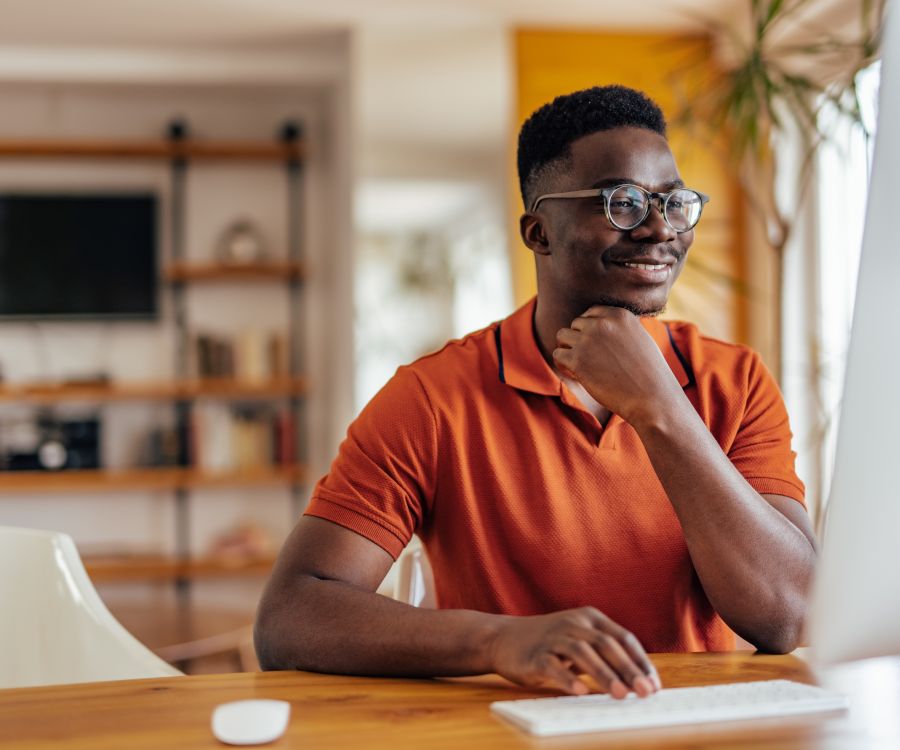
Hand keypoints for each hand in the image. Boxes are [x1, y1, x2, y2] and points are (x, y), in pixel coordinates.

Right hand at [487, 607, 660, 697]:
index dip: (640, 661)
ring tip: (620, 695)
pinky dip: (568, 678)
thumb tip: (636, 682)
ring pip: (583, 653)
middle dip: (628, 669)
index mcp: (589, 617)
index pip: (622, 637)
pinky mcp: (535, 653)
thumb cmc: (548, 643)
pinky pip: (553, 665)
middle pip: (606, 644)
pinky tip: (580, 692)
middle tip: (644, 692)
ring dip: (604, 674)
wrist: (502, 638)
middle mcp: (573, 623)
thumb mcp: (578, 641)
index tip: (653, 684)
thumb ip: (603, 655)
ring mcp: (553, 637)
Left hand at [552, 306, 681, 425]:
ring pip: (562, 336)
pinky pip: (558, 355)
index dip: (590, 329)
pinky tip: (576, 375)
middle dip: (579, 340)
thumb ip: (621, 330)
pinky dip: (563, 365)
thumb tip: (601, 329)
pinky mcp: (578, 360)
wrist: (652, 399)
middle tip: (590, 360)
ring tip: (581, 366)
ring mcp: (588, 340)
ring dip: (568, 350)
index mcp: (619, 315)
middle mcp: (602, 323)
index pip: (592, 313)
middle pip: (575, 324)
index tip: (596, 345)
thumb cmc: (650, 374)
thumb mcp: (640, 339)